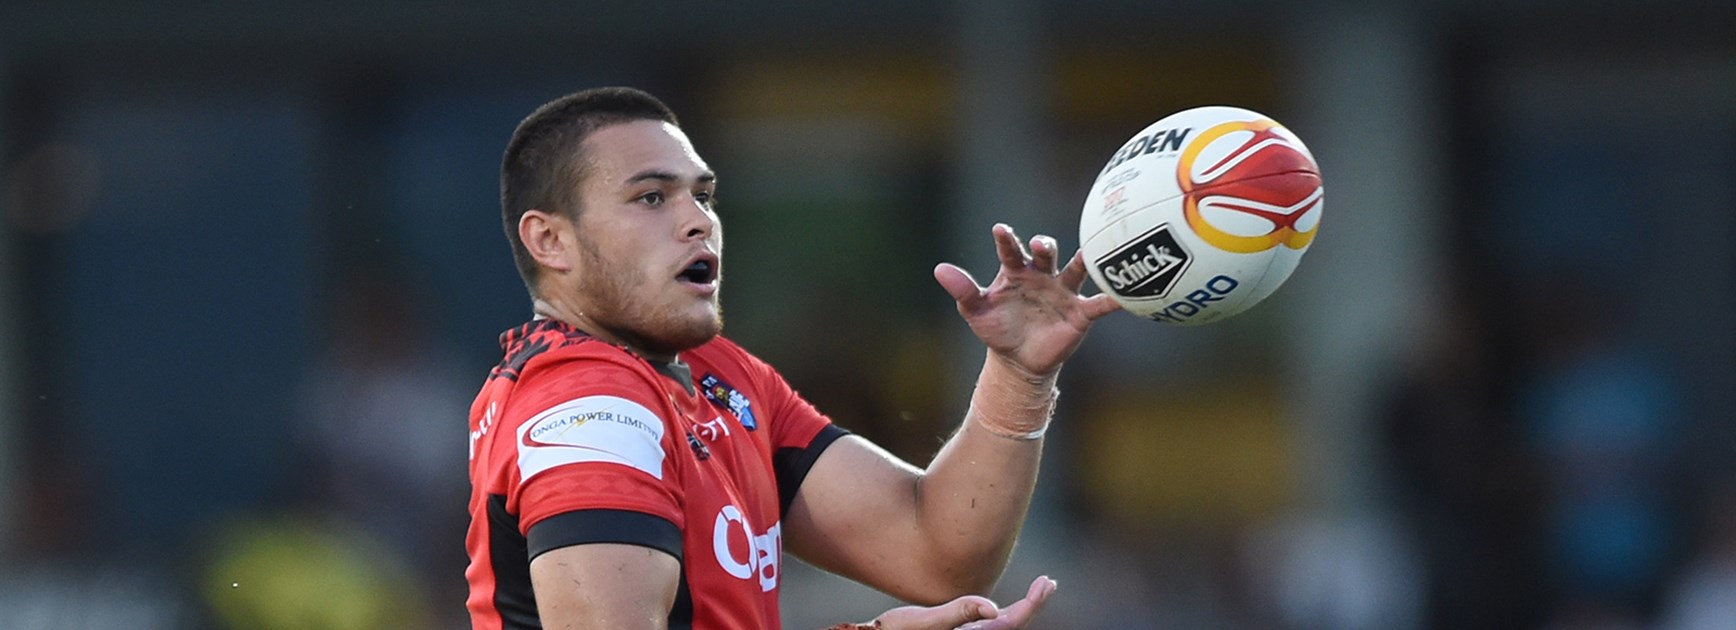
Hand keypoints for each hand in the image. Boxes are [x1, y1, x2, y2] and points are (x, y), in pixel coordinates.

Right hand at [859, 576, 1057, 629]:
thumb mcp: (924, 623)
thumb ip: (958, 614)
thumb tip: (993, 607)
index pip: (1011, 622)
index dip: (1032, 604)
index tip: (1046, 584)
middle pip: (1012, 624)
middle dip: (1033, 603)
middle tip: (1049, 583)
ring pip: (1003, 625)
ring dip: (1023, 608)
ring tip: (1040, 589)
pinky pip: (989, 625)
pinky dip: (1004, 613)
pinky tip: (1005, 606)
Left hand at [935, 224, 1119, 377]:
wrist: (1019, 361)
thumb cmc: (997, 329)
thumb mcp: (976, 311)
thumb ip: (962, 290)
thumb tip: (939, 269)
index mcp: (1016, 272)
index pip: (1011, 251)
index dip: (1006, 240)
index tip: (1000, 230)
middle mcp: (1042, 275)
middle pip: (1047, 254)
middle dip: (1045, 246)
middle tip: (1042, 245)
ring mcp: (1063, 292)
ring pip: (1076, 271)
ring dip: (1082, 261)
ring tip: (1090, 253)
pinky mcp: (1080, 313)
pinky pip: (1099, 304)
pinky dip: (1113, 299)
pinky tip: (1124, 295)